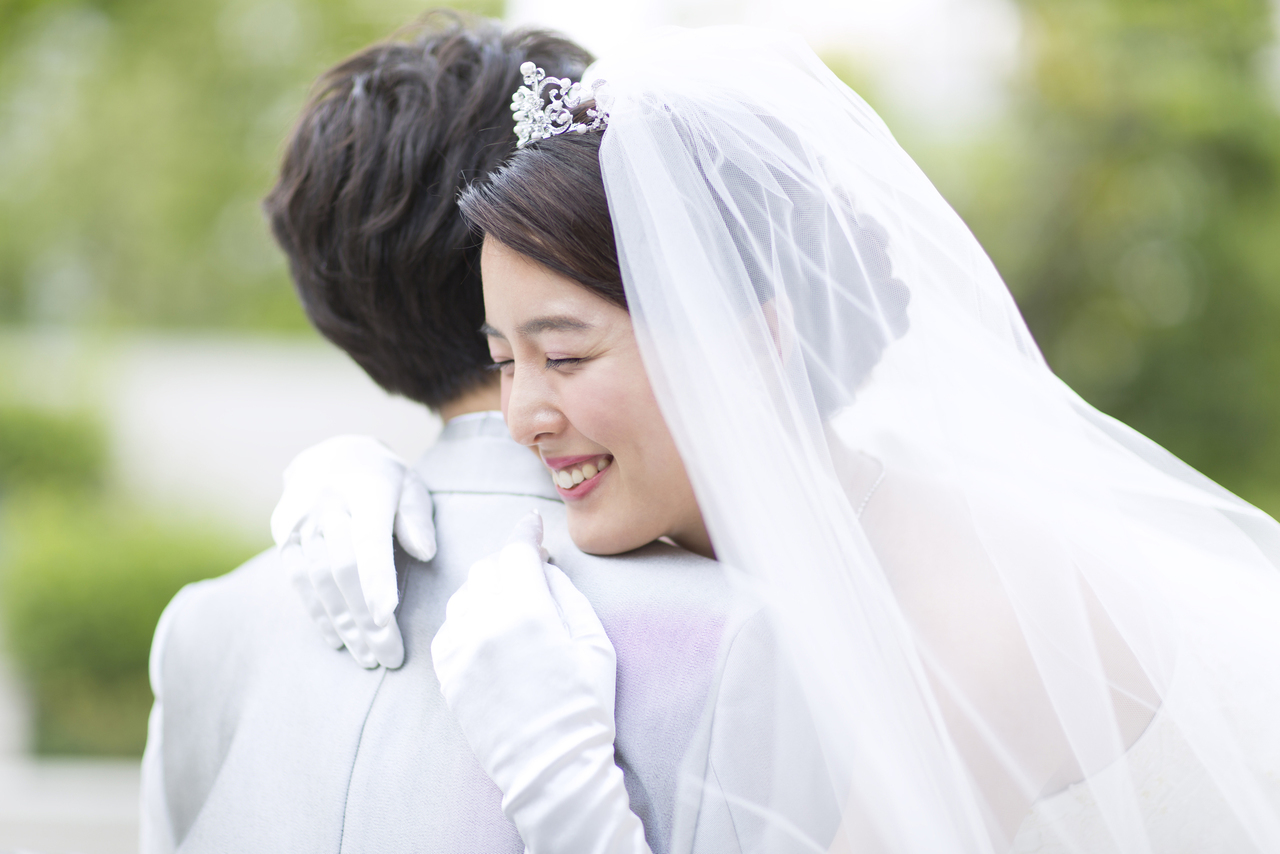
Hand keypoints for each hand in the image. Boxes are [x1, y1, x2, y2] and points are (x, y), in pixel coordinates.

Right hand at [270, 435, 436, 668]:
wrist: (330, 454)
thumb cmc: (383, 479)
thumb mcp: (410, 486)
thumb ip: (417, 518)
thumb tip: (426, 553)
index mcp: (365, 489)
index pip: (368, 539)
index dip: (377, 578)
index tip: (386, 615)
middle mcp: (326, 504)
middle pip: (344, 569)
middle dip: (366, 618)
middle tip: (389, 656)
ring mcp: (300, 520)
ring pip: (319, 581)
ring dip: (344, 624)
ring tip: (368, 657)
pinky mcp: (283, 535)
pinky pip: (298, 581)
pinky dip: (319, 614)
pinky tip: (337, 640)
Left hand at [432, 512, 651, 853]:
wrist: (552, 769)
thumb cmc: (585, 707)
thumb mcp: (595, 643)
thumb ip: (567, 595)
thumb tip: (545, 568)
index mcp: (528, 612)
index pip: (518, 551)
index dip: (526, 532)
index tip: (531, 524)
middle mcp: (485, 624)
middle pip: (488, 568)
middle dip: (510, 564)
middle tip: (531, 574)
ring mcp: (460, 651)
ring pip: (465, 595)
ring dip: (488, 591)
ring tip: (512, 609)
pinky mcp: (447, 674)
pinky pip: (450, 628)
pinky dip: (468, 621)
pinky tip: (490, 634)